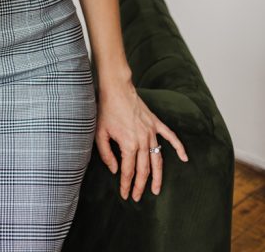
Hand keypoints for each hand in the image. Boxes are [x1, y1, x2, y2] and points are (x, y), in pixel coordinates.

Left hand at [95, 77, 188, 200]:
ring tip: (157, 189)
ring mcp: (151, 132)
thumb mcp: (100, 133)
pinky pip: (170, 137)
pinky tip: (185, 158)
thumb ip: (107, 154)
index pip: (128, 171)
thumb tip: (115, 171)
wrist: (116, 88)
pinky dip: (179, 147)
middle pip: (144, 170)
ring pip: (158, 159)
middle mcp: (143, 140)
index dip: (126, 185)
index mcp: (129, 144)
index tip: (125, 195)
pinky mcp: (156, 123)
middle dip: (140, 185)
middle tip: (137, 197)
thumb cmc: (106, 110)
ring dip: (158, 176)